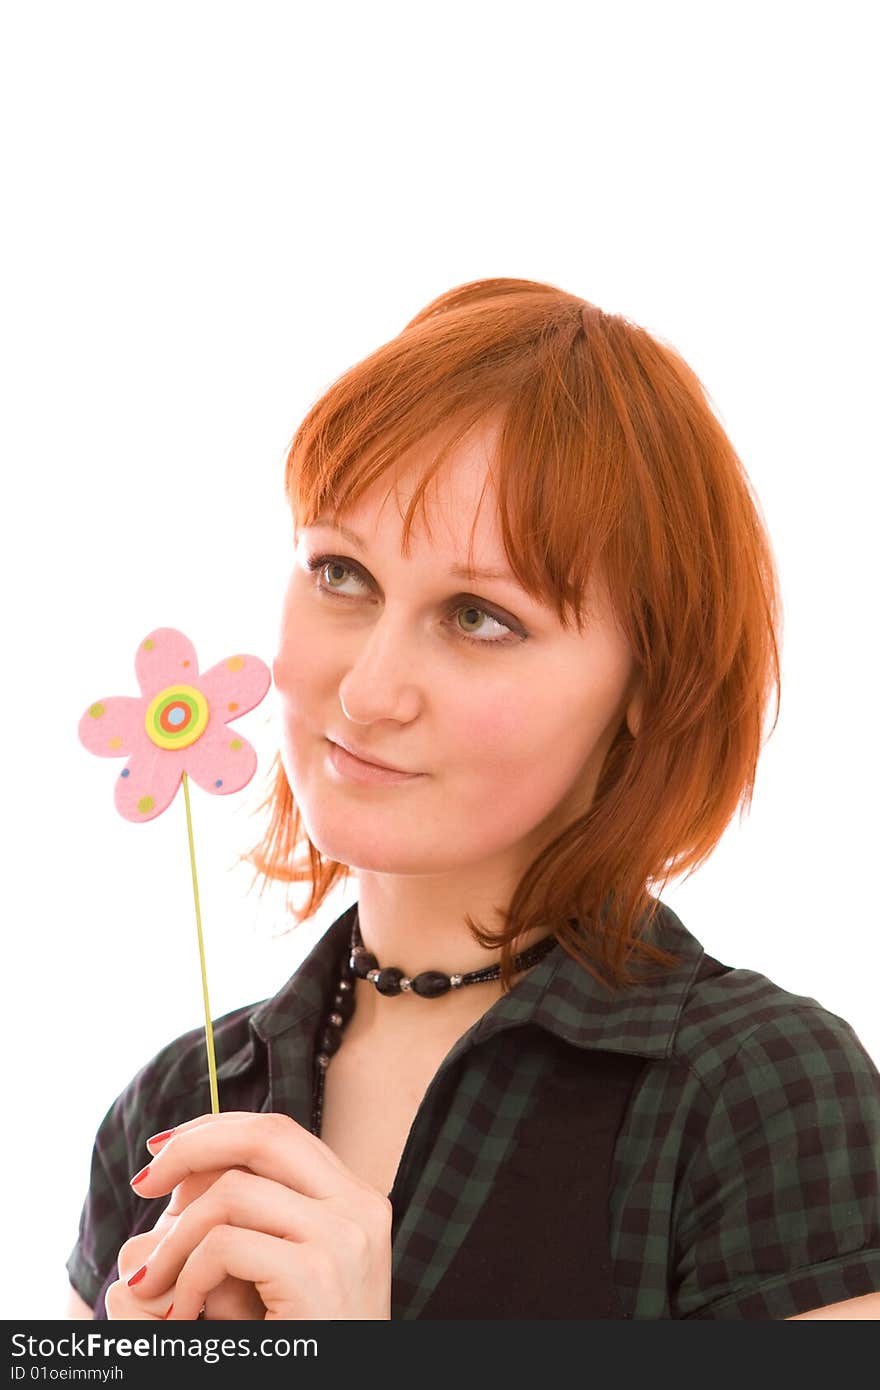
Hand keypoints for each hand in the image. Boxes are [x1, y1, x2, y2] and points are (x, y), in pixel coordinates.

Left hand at [122, 1111, 392, 1319]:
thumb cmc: (294, 1349)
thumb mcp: (272, 1273)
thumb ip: (245, 1217)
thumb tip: (178, 1169)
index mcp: (355, 1200)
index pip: (278, 1133)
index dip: (214, 1130)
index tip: (163, 1153)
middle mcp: (359, 1207)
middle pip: (264, 1134)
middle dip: (192, 1147)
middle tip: (144, 1184)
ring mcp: (344, 1238)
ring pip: (233, 1193)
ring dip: (174, 1239)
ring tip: (153, 1284)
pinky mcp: (318, 1273)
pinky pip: (225, 1246)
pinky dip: (186, 1278)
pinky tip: (184, 1317)